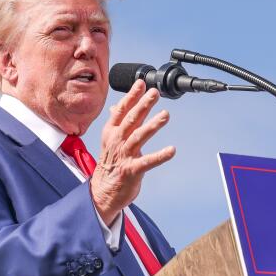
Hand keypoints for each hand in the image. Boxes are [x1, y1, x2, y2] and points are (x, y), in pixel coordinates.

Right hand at [89, 79, 175, 224]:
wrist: (103, 191)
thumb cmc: (110, 163)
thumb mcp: (110, 140)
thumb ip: (117, 123)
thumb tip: (116, 106)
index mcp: (111, 132)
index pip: (121, 110)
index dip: (132, 96)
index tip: (141, 83)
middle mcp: (116, 141)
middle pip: (131, 119)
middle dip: (143, 105)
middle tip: (155, 93)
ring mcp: (124, 156)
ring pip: (139, 137)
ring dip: (152, 125)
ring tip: (165, 115)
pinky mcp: (132, 170)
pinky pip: (147, 162)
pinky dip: (160, 156)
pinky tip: (172, 150)